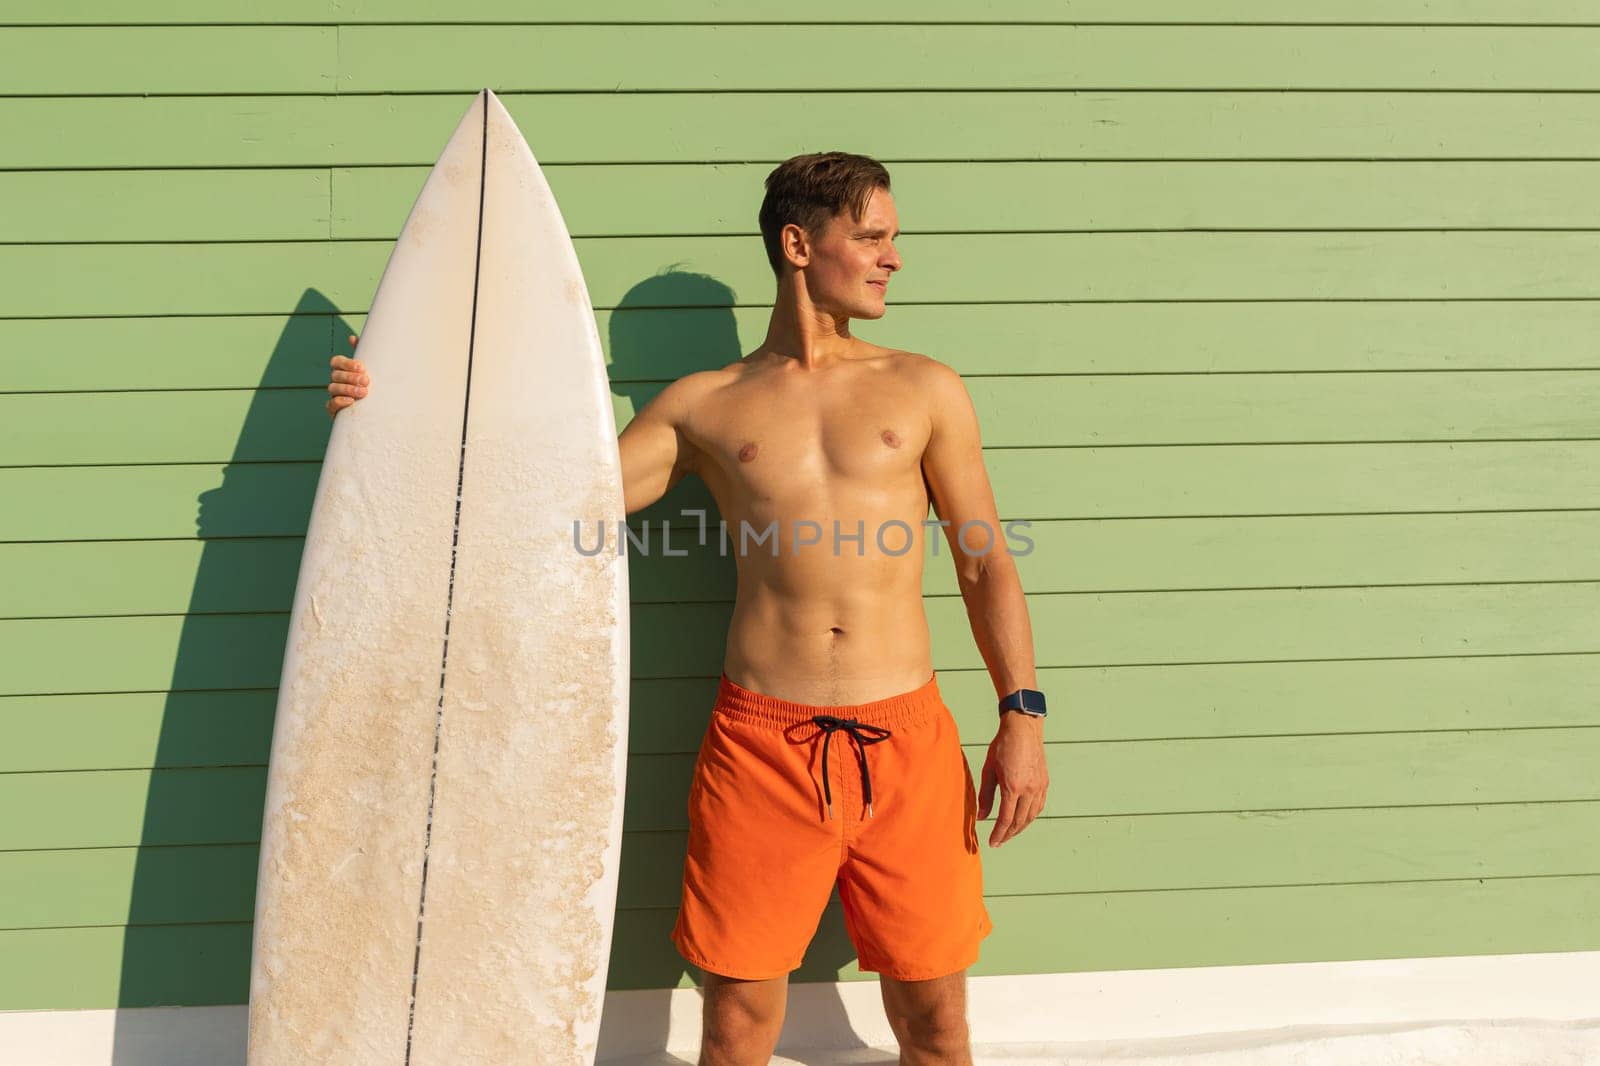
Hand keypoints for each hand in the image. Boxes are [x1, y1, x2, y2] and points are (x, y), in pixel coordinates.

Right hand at [327, 333, 368, 418]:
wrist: (377, 411)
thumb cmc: (373, 386)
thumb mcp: (372, 369)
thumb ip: (364, 353)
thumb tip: (352, 338)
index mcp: (342, 370)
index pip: (336, 362)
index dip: (347, 363)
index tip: (362, 367)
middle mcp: (336, 381)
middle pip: (336, 375)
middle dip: (351, 377)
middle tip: (367, 381)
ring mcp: (334, 395)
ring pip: (333, 388)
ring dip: (348, 389)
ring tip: (364, 392)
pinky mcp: (335, 410)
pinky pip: (331, 404)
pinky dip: (339, 401)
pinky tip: (351, 401)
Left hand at [977, 713, 1047, 847]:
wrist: (1023, 728)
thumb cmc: (1003, 745)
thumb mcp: (988, 769)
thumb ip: (985, 795)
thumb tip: (981, 817)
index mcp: (1013, 787)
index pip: (1006, 819)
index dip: (998, 834)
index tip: (992, 843)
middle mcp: (1029, 789)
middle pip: (1020, 821)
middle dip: (1009, 834)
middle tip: (999, 841)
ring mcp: (1039, 786)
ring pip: (1031, 816)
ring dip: (1020, 828)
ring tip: (1009, 833)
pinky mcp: (1044, 782)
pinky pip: (1038, 806)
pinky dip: (1030, 816)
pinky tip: (1022, 818)